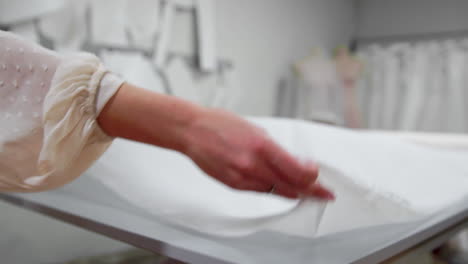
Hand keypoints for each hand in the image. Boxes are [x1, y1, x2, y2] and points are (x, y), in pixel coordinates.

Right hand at [182, 109, 334, 199]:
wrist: (192, 131)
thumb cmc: (220, 124)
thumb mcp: (255, 130)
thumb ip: (276, 149)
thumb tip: (295, 162)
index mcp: (262, 146)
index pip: (298, 171)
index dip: (314, 179)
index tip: (320, 179)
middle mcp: (253, 165)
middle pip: (291, 187)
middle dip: (311, 192)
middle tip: (323, 193)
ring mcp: (242, 178)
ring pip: (277, 192)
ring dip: (293, 192)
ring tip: (306, 191)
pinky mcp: (233, 185)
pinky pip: (260, 191)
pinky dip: (273, 190)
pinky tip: (279, 187)